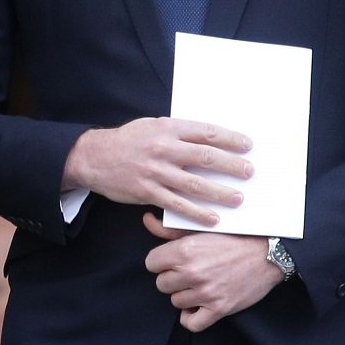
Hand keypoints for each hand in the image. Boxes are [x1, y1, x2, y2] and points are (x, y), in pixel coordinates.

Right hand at [61, 117, 253, 225]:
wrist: (95, 156)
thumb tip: (210, 138)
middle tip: (249, 172)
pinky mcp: (148, 192)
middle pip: (206, 157)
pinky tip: (213, 218)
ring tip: (239, 199)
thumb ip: (179, 132)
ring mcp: (157, 172)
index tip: (248, 145)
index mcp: (169, 128)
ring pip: (195, 184)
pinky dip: (197, 213)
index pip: (207, 132)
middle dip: (232, 165)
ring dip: (220, 192)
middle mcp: (165, 149)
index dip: (230, 139)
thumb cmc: (129, 139)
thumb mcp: (154, 126)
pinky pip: (177, 205)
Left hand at [143, 212, 282, 331]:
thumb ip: (170, 228)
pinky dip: (192, 316)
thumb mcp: (202, 227)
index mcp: (185, 250)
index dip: (161, 261)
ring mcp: (205, 292)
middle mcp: (192, 272)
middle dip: (173, 277)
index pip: (151, 263)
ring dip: (186, 294)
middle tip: (190, 270)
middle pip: (162, 283)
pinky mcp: (218, 308)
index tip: (173, 259)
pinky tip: (199, 304)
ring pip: (176, 301)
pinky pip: (191, 322)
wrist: (268, 252)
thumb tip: (146, 219)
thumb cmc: (236, 236)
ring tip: (200, 282)